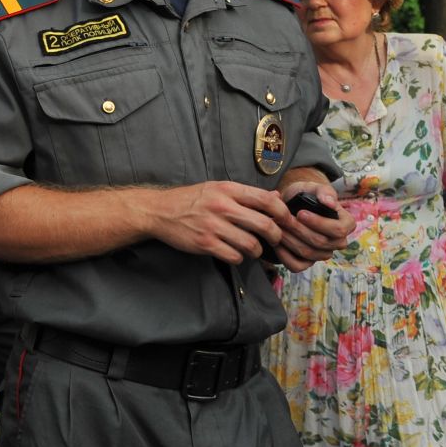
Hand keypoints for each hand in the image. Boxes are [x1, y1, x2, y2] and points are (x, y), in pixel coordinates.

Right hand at [142, 181, 289, 264]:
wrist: (159, 211)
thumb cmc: (191, 199)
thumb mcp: (218, 189)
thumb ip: (247, 194)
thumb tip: (276, 199)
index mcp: (227, 190)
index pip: (265, 200)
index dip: (282, 212)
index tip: (286, 220)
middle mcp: (221, 206)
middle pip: (264, 225)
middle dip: (275, 236)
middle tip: (274, 240)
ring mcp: (213, 226)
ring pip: (251, 244)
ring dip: (256, 250)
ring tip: (251, 248)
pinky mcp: (205, 243)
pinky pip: (234, 256)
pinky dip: (238, 258)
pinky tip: (233, 252)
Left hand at [273, 181, 354, 271]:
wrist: (290, 203)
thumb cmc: (305, 194)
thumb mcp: (314, 187)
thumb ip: (324, 191)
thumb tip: (330, 203)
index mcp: (346, 224)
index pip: (338, 230)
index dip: (319, 223)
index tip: (300, 213)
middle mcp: (338, 242)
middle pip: (321, 242)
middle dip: (299, 230)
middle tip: (282, 219)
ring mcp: (323, 253)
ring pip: (308, 253)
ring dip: (290, 240)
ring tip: (277, 226)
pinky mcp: (307, 262)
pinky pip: (297, 265)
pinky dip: (284, 255)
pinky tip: (276, 242)